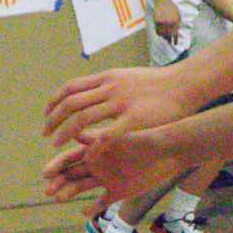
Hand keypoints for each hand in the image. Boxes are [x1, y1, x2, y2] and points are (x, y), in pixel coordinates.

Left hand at [43, 64, 198, 147]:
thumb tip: (90, 92)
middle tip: (45, 134)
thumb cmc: (159, 84)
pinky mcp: (135, 118)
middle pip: (70, 104)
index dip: (54, 103)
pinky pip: (107, 134)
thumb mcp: (127, 77)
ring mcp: (122, 102)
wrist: (187, 83)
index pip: (70, 88)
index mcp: (107, 78)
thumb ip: (108, 86)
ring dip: (65, 132)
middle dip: (53, 120)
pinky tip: (85, 155)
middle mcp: (110, 88)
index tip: (46, 115)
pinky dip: (93, 145)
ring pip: (82, 118)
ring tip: (55, 144)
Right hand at [43, 128, 180, 213]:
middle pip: (71, 174)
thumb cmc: (146, 140)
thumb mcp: (122, 137)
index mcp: (94, 150)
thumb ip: (101, 139)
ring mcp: (107, 179)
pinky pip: (103, 202)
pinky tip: (84, 212)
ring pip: (82, 187)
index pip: (69, 159)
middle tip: (48, 191)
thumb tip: (76, 134)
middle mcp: (96, 165)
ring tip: (59, 198)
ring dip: (69, 192)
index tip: (46, 174)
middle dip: (58, 182)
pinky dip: (93, 208)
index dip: (56, 166)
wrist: (169, 152)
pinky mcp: (120, 191)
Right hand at [150, 0, 181, 43]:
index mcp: (176, 21)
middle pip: (169, 34)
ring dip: (163, 37)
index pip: (176, 33)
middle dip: (169, 39)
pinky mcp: (157, 21)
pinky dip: (158, 33)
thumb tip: (176, 32)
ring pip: (162, 33)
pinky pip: (157, 29)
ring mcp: (163, 22)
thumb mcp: (177, 15)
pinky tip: (160, 34)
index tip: (175, 44)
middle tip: (169, 43)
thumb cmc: (172, 8)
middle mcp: (170, 22)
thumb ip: (177, 23)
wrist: (163, 1)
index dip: (175, 39)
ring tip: (164, 39)